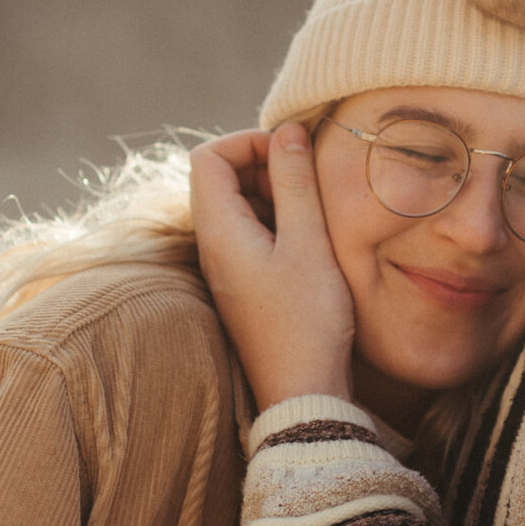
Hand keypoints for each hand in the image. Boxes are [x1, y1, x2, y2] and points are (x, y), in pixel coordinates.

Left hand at [191, 126, 354, 411]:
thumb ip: (296, 182)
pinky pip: (252, 234)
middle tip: (308, 180)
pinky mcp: (245, 284)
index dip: (248, 142)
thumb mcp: (308, 243)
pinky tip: (312, 240)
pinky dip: (279, 222)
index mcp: (218, 232)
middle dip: (264, 165)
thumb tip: (288, 132)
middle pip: (220, 178)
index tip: (291, 154)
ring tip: (315, 211)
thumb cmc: (306, 321)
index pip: (209, 157)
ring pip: (240, 206)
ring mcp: (228, 267)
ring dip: (275, 194)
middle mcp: (213, 247)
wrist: (303, 393)